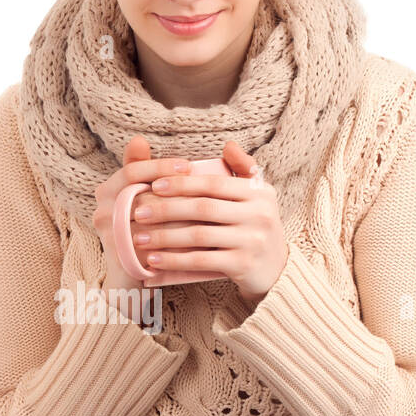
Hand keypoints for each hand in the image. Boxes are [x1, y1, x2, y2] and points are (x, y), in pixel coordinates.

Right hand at [91, 136, 205, 300]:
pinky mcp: (121, 256)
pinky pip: (152, 243)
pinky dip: (177, 238)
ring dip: (181, 212)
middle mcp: (102, 210)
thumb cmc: (142, 234)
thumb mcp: (140, 199)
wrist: (129, 279)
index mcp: (106, 191)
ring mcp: (110, 235)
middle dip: (176, 188)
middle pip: (141, 192)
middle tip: (205, 187)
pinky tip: (199, 235)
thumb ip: (141, 172)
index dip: (160, 166)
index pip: (133, 170)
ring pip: (149, 217)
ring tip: (209, 210)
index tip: (188, 166)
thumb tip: (138, 139)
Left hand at [129, 138, 289, 304]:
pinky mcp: (243, 265)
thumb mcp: (257, 196)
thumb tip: (228, 145)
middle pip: (203, 208)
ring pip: (199, 236)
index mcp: (258, 192)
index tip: (154, 185)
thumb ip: (243, 169)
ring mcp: (252, 241)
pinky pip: (202, 261)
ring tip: (139, 238)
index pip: (213, 184)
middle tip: (138, 212)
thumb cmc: (257, 227)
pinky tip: (155, 260)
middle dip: (166, 209)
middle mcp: (258, 214)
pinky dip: (175, 261)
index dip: (182, 183)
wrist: (277, 269)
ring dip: (165, 237)